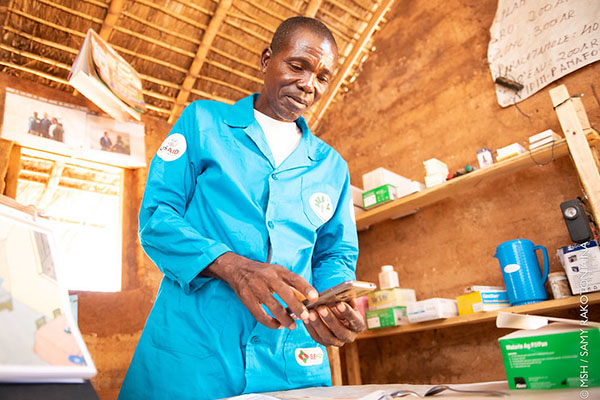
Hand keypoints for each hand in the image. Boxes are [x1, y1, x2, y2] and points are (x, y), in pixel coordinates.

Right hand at [202, 252, 317, 329]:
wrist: (238, 269)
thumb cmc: (263, 273)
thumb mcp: (278, 272)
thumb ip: (291, 285)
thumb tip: (308, 299)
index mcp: (278, 270)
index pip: (294, 278)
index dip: (305, 288)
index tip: (315, 298)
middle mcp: (268, 277)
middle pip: (284, 293)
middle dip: (296, 306)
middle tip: (305, 317)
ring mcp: (256, 288)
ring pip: (273, 306)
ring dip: (284, 318)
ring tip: (292, 326)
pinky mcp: (247, 298)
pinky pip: (260, 314)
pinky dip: (270, 322)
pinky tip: (278, 325)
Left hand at [304, 299, 365, 346]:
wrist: (338, 316)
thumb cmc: (344, 307)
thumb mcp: (348, 302)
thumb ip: (348, 300)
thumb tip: (347, 296)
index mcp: (358, 326)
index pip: (354, 320)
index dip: (347, 312)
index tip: (339, 304)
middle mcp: (349, 337)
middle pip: (340, 331)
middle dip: (330, 319)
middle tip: (321, 307)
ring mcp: (337, 342)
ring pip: (327, 336)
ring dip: (318, 324)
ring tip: (311, 312)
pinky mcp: (325, 343)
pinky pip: (317, 337)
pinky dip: (310, 327)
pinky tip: (306, 318)